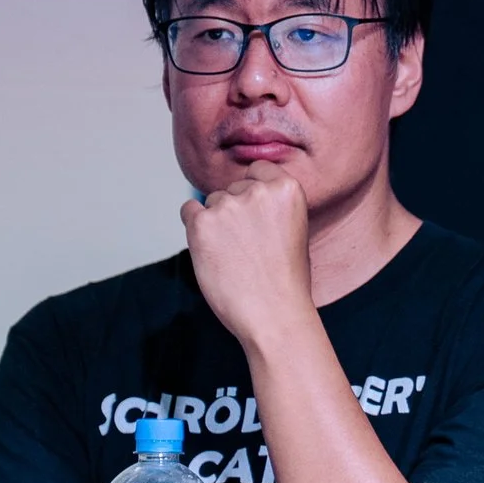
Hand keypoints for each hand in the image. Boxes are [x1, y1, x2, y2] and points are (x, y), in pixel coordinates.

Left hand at [181, 161, 318, 348]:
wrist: (273, 313)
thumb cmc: (286, 279)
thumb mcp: (294, 229)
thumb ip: (272, 207)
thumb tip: (242, 197)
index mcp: (287, 188)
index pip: (259, 169)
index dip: (253, 190)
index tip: (253, 211)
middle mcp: (257, 190)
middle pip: (233, 188)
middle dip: (235, 209)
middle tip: (245, 244)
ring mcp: (227, 205)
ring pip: (212, 201)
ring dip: (216, 222)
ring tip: (233, 254)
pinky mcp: (201, 223)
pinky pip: (189, 211)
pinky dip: (195, 227)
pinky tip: (211, 249)